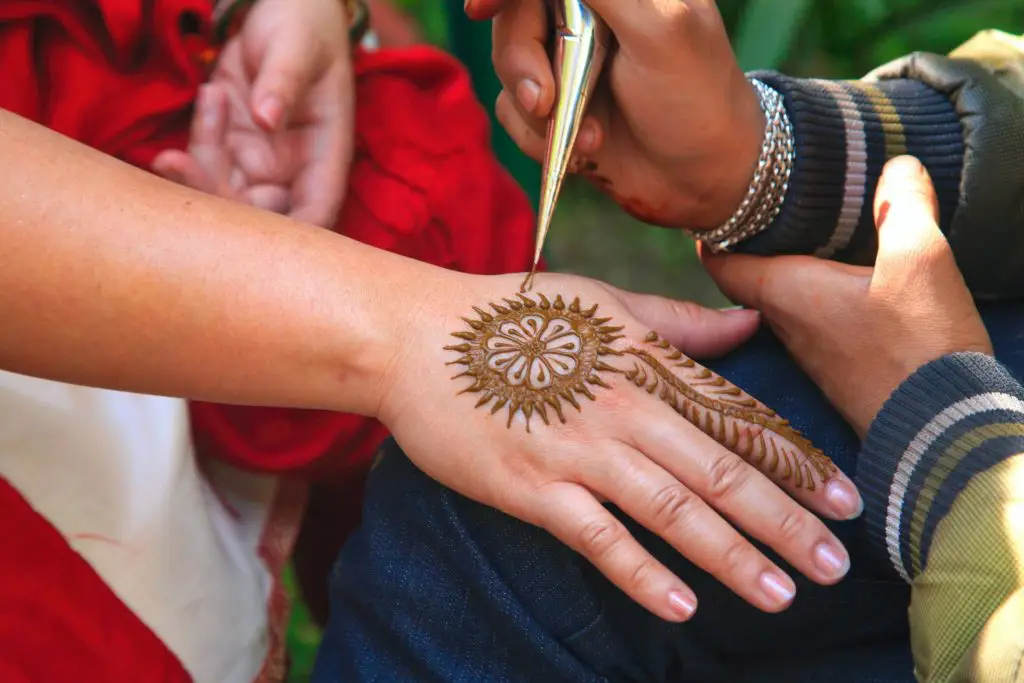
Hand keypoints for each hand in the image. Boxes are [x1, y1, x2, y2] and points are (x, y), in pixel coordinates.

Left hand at [152, 0, 354, 226]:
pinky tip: (210, 92)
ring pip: (223, 194)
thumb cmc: (304, 24)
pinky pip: (203, 162)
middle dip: (218, 198)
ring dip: (198, 166)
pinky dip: (195, 140)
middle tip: (183, 160)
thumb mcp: (299, 45)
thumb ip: (284, 80)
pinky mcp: (228, 145)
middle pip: (259, 216)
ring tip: (211, 96)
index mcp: (326, 155)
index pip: (315, 214)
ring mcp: (258, 160)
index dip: (289, 237)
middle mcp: (293, 169)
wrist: (280, 4)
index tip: (247, 235)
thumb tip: (268, 118)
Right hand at [379, 271, 862, 621]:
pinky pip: (598, 537)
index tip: (847, 502)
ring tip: (781, 593)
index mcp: (646, 362)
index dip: (798, 462)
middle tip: (837, 565)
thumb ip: (677, 322)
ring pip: (673, 508)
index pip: (738, 419)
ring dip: (732, 554)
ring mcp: (579, 450)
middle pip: (720, 471)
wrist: (419, 338)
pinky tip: (683, 605)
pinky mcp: (533, 488)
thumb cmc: (512, 318)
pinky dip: (642, 572)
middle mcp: (625, 408)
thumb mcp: (600, 302)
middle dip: (785, 521)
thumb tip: (747, 321)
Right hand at [468, 0, 763, 229]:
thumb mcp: (658, 28)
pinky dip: (538, 138)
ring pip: (507, 67)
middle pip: (514, 17)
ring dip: (537, 111)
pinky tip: (584, 150)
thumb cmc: (695, 98)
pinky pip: (512, 112)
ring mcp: (568, 62)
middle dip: (522, 62)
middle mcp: (587, 15)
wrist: (705, 180)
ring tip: (590, 136)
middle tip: (545, 101)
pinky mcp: (555, 108)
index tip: (480, 8)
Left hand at [703, 156, 992, 436]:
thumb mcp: (919, 260)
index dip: (714, 228)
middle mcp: (784, 325)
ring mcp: (810, 352)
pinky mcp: (839, 370)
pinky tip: (849, 281)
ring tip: (809, 233)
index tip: (718, 200)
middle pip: (748, 276)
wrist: (942, 431)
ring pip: (782, 300)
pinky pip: (814, 321)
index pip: (719, 260)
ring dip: (788, 268)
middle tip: (767, 206)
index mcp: (784, 293)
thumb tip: (896, 165)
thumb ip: (903, 205)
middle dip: (753, 241)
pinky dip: (819, 295)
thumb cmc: (919, 347)